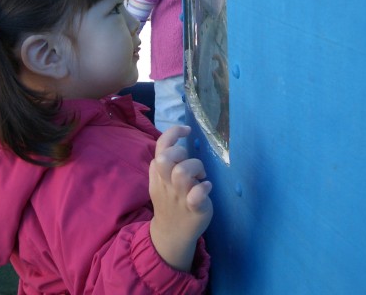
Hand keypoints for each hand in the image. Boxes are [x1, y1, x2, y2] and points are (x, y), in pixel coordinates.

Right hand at [149, 126, 212, 271]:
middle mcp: (167, 184)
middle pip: (166, 158)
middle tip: (191, 164)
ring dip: (195, 168)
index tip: (186, 130)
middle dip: (181, 153)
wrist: (172, 234)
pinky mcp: (193, 209)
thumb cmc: (170, 203)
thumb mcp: (159, 183)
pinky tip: (206, 187)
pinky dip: (203, 188)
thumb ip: (161, 165)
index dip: (173, 133)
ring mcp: (179, 197)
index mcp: (159, 175)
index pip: (160, 146)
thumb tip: (170, 147)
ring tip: (200, 176)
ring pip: (182, 173)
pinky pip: (196, 196)